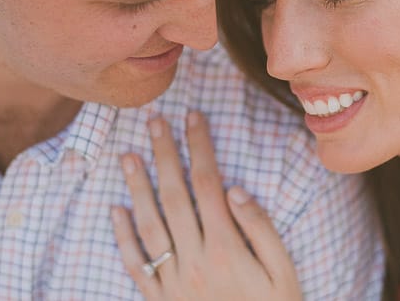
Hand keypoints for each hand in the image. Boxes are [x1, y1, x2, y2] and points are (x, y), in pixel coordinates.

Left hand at [111, 111, 302, 300]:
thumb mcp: (284, 273)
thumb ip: (261, 229)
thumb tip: (234, 189)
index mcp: (227, 248)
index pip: (208, 183)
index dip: (199, 147)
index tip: (194, 118)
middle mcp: (194, 261)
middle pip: (174, 196)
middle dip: (165, 155)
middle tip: (155, 122)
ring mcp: (173, 282)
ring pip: (149, 225)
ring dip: (138, 187)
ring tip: (128, 155)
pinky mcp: (160, 300)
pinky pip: (136, 265)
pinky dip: (123, 237)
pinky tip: (116, 210)